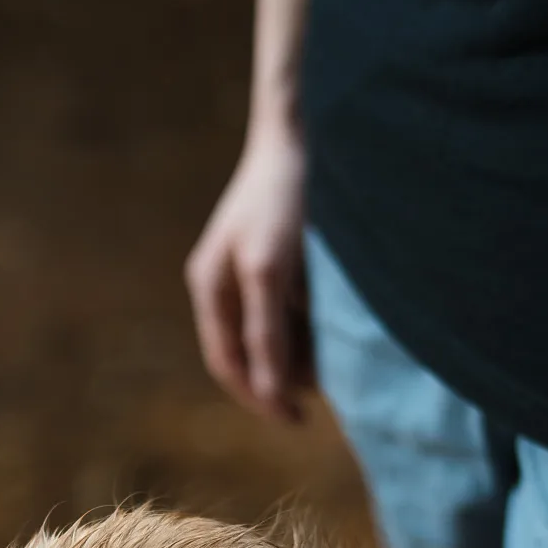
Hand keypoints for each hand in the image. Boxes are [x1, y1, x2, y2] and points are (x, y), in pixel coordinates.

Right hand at [185, 122, 312, 422]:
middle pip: (249, 354)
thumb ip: (267, 334)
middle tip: (327, 387)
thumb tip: (271, 392)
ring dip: (300, 353)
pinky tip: (335, 323)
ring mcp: (246, 268)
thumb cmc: (282, 197)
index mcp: (211, 288)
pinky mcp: (273, 256)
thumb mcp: (271, 273)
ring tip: (336, 356)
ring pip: (271, 334)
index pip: (230, 366)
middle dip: (283, 378)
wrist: (305, 128)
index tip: (300, 419)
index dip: (262, 398)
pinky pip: (286, 309)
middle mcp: (223, 283)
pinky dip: (308, 326)